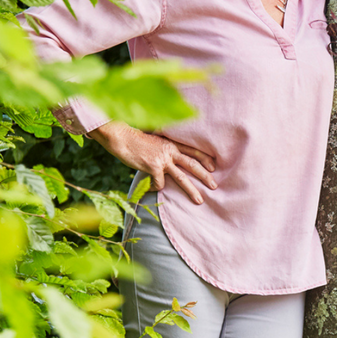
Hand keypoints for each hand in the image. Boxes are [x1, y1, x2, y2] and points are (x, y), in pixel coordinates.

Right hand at [92, 121, 216, 205]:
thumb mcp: (154, 142)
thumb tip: (169, 163)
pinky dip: (155, 188)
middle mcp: (169, 150)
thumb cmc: (134, 140)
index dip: (205, 159)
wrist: (121, 137)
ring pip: (182, 177)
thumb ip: (164, 150)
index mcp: (171, 143)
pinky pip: (159, 184)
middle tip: (215, 186)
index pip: (193, 151)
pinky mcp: (153, 167)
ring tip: (199, 200)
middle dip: (205, 176)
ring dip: (192, 190)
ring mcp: (162, 159)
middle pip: (192, 165)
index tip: (214, 167)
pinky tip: (150, 187)